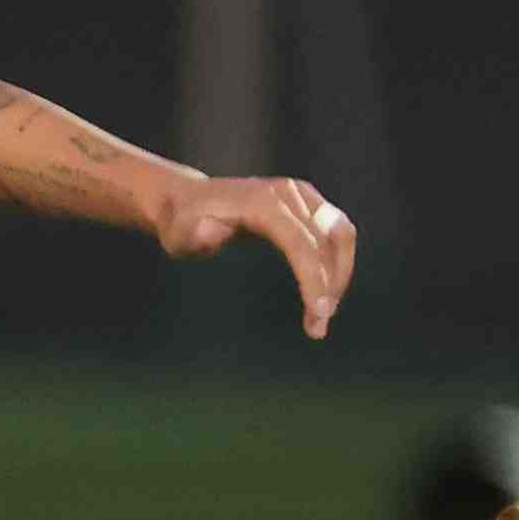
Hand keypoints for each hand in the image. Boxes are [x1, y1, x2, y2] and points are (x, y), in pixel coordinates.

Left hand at [156, 175, 356, 339]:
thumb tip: (213, 231)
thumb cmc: (183, 224)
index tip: (318, 312)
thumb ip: (193, 236)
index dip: (313, 277)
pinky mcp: (309, 203)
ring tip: (321, 317)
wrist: (190, 201)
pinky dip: (336, 263)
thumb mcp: (178, 233)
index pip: (301, 242)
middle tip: (318, 326)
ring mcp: (302, 195)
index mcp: (262, 201)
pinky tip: (323, 293)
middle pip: (328, 239)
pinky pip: (335, 233)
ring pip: (340, 235)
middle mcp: (289, 193)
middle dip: (330, 284)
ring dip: (339, 275)